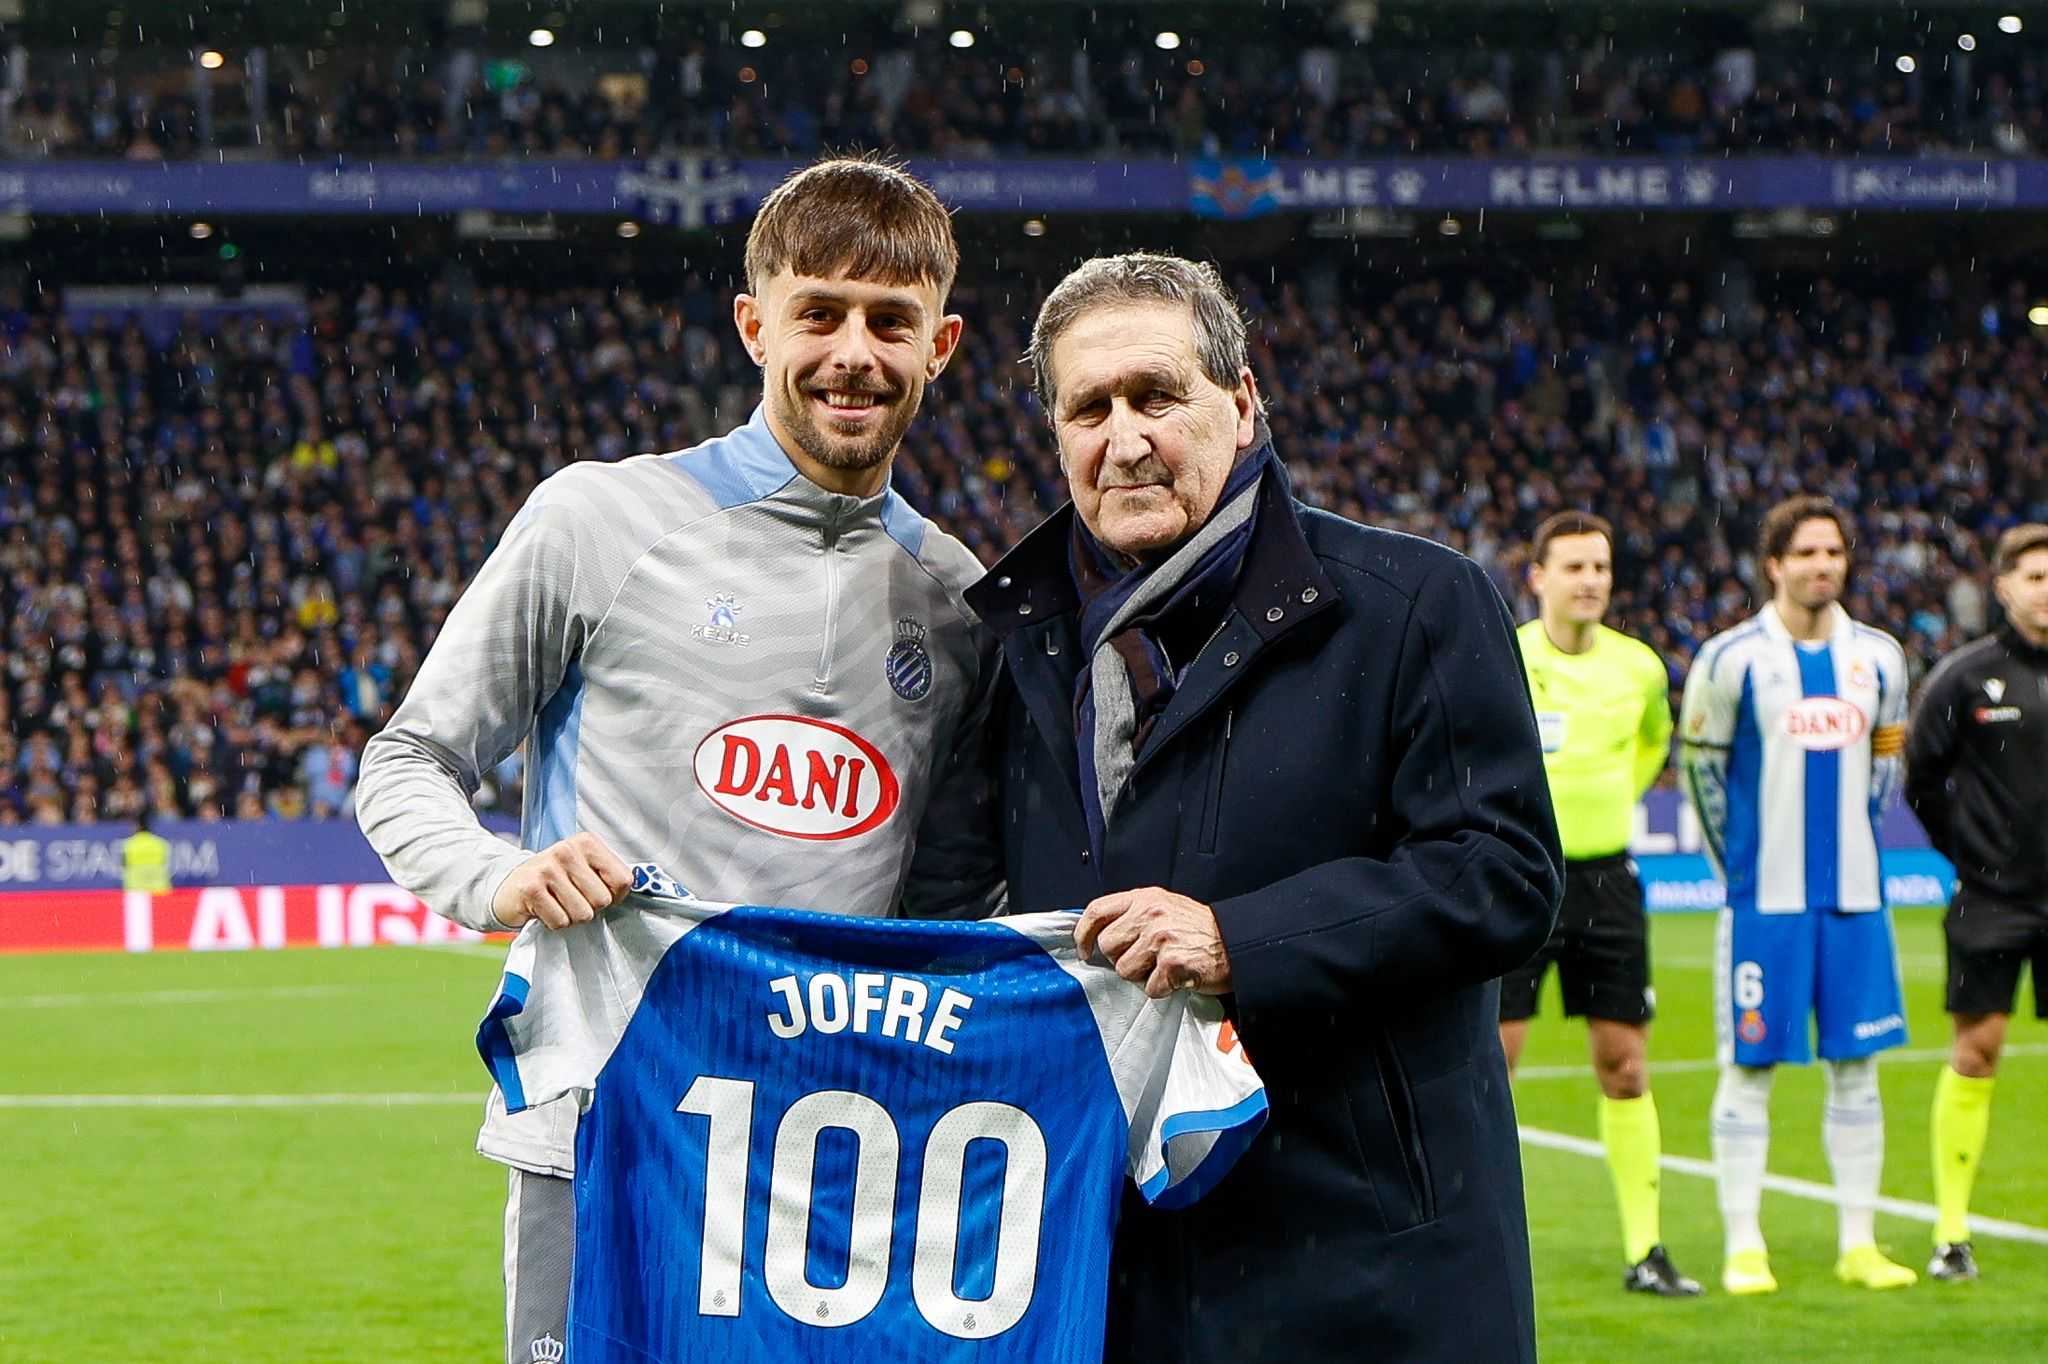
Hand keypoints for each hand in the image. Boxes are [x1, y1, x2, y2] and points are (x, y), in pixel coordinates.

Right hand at [492, 832, 633, 930]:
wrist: (509, 886)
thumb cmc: (556, 882)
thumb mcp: (585, 870)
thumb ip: (611, 877)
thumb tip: (639, 889)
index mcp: (588, 842)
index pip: (624, 881)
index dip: (614, 897)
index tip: (597, 893)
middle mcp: (567, 849)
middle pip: (603, 901)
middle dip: (589, 909)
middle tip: (570, 899)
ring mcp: (548, 867)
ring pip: (582, 914)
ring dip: (571, 917)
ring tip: (557, 903)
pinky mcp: (531, 888)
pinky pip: (560, 922)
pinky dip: (553, 923)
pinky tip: (543, 909)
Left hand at [1074, 887, 1231, 998]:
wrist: (1237, 943)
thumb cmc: (1199, 929)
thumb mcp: (1164, 907)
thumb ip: (1133, 914)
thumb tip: (1099, 935)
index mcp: (1144, 898)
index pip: (1097, 910)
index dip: (1083, 933)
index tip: (1084, 950)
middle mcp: (1150, 914)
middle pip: (1108, 946)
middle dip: (1121, 959)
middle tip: (1146, 959)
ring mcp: (1160, 938)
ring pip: (1125, 970)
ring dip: (1142, 976)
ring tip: (1164, 967)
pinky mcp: (1172, 962)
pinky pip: (1149, 988)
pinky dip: (1162, 989)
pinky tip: (1177, 977)